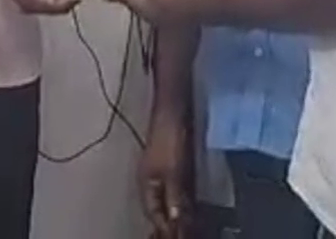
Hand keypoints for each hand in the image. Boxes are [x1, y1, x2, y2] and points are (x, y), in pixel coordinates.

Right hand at [139, 109, 192, 236]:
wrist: (173, 109)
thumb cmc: (169, 138)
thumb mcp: (173, 172)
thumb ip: (174, 198)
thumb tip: (175, 222)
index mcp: (146, 184)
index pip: (154, 214)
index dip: (165, 227)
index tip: (176, 236)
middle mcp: (151, 181)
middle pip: (160, 208)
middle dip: (169, 222)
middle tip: (182, 232)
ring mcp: (161, 172)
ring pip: (168, 200)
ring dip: (176, 213)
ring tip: (187, 226)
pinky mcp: (172, 165)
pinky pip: (176, 190)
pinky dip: (181, 200)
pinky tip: (189, 206)